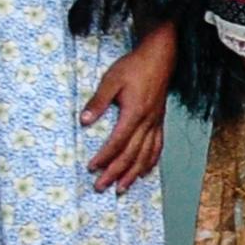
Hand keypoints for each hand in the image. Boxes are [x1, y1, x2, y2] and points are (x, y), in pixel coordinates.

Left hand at [81, 25, 177, 190]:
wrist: (161, 57)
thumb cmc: (134, 66)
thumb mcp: (111, 80)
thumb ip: (98, 101)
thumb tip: (84, 121)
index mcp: (134, 112)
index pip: (118, 141)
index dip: (104, 157)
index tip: (91, 167)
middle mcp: (147, 122)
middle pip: (131, 154)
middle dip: (116, 172)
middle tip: (101, 186)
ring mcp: (156, 122)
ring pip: (146, 154)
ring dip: (133, 173)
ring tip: (122, 187)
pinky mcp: (160, 121)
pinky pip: (158, 146)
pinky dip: (151, 161)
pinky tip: (144, 171)